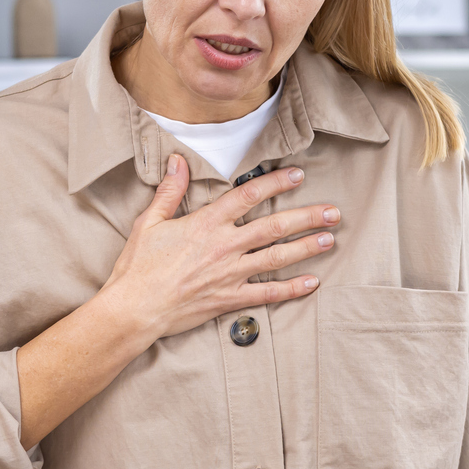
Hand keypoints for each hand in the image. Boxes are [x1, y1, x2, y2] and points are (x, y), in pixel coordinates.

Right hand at [100, 155, 338, 342]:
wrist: (134, 308)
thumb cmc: (138, 267)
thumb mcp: (149, 222)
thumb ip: (169, 191)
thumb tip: (177, 160)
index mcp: (205, 223)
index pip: (248, 195)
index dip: (275, 182)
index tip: (297, 175)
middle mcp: (224, 246)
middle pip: (274, 226)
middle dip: (307, 217)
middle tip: (333, 211)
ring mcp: (230, 274)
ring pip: (278, 257)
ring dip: (307, 248)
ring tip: (330, 239)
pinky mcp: (230, 299)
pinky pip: (268, 294)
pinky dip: (292, 289)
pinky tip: (312, 283)